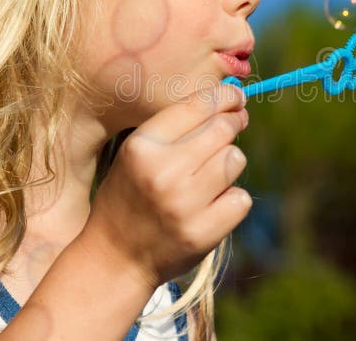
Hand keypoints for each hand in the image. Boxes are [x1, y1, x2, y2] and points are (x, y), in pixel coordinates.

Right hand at [83, 84, 250, 288]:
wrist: (115, 258)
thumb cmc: (130, 197)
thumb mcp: (135, 154)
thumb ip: (174, 129)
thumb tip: (228, 102)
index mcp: (142, 146)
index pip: (196, 106)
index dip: (224, 97)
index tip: (236, 97)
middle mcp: (164, 172)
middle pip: (222, 129)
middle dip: (233, 123)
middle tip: (236, 123)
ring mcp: (185, 204)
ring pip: (235, 159)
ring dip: (230, 162)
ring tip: (213, 173)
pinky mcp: (203, 232)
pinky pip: (240, 199)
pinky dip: (233, 200)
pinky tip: (213, 205)